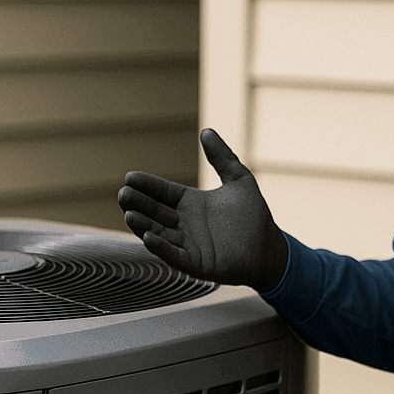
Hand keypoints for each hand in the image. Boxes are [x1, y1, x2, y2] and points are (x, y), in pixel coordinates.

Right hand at [117, 128, 288, 291]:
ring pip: (159, 232)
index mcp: (191, 203)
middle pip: (155, 211)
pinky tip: (148, 237)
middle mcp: (185, 223)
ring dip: (143, 224)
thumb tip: (207, 131)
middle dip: (138, 203)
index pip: (163, 192)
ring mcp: (188, 244)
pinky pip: (174, 255)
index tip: (130, 176)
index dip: (147, 185)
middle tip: (123, 193)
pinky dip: (160, 247)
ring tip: (129, 213)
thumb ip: (223, 157)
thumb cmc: (255, 217)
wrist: (270, 249)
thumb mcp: (239, 180)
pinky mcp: (195, 263)